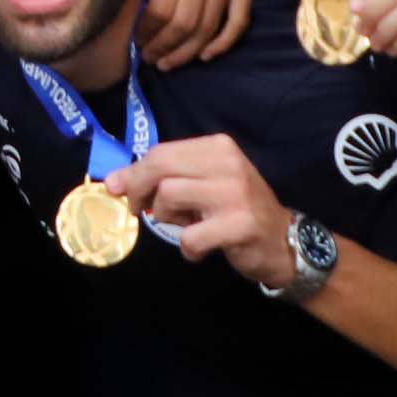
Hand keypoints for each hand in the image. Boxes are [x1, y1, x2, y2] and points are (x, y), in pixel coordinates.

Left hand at [107, 136, 295, 285]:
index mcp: (218, 147)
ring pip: (168, 196)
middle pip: (160, 167)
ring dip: (166, 218)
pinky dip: (189, 248)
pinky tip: (202, 247)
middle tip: (137, 209)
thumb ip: (164, 176)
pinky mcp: (239, 225)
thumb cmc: (236, 209)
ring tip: (184, 225)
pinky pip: (190, 237)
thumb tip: (113, 181)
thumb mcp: (203, 183)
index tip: (118, 188)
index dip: (133, 171)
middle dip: (138, 189)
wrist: (282, 240)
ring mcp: (234, 194)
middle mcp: (227, 163)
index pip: (162, 151)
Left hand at [137, 0, 258, 67]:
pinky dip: (223, 43)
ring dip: (188, 52)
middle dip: (164, 47)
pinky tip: (205, 55)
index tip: (138, 42)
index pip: (160, 8)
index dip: (147, 32)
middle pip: (184, 23)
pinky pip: (239, 19)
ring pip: (209, 27)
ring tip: (170, 61)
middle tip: (152, 59)